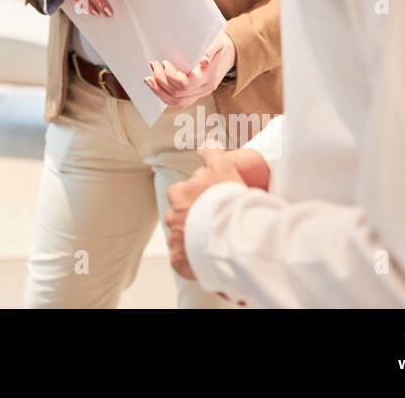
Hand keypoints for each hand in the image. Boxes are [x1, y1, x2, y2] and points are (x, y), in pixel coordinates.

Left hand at [145, 29, 235, 108]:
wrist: (232, 53)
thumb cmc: (222, 46)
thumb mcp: (219, 43)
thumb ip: (211, 50)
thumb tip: (204, 60)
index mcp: (209, 78)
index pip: (186, 85)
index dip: (171, 76)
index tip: (164, 63)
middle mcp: (204, 89)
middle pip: (178, 94)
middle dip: (161, 81)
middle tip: (154, 65)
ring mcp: (200, 93)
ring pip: (176, 101)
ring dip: (159, 91)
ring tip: (149, 79)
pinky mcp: (195, 93)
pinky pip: (178, 101)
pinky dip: (164, 96)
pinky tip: (155, 86)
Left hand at [164, 148, 269, 281]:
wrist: (231, 230)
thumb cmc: (226, 197)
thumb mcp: (222, 167)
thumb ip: (212, 154)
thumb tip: (207, 143)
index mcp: (178, 194)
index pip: (182, 194)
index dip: (196, 197)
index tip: (210, 203)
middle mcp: (173, 217)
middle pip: (180, 217)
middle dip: (192, 220)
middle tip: (213, 223)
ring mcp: (175, 240)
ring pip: (182, 239)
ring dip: (193, 240)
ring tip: (214, 242)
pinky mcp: (180, 261)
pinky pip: (183, 261)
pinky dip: (192, 261)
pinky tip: (206, 259)